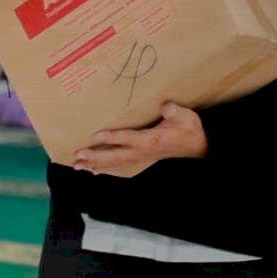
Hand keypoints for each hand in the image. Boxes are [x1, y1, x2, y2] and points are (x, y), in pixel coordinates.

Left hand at [73, 103, 206, 177]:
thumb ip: (174, 111)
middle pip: (115, 156)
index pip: (128, 138)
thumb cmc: (190, 129)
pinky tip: (94, 170)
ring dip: (96, 165)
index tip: (96, 135)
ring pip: (115, 163)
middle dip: (96, 156)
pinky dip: (106, 168)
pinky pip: (121, 165)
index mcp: (151, 140)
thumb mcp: (185, 117)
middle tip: (78, 156)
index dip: (112, 137)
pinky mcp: (141, 158)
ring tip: (78, 166)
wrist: (198, 145)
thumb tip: (166, 106)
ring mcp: (141, 157)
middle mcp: (143, 152)